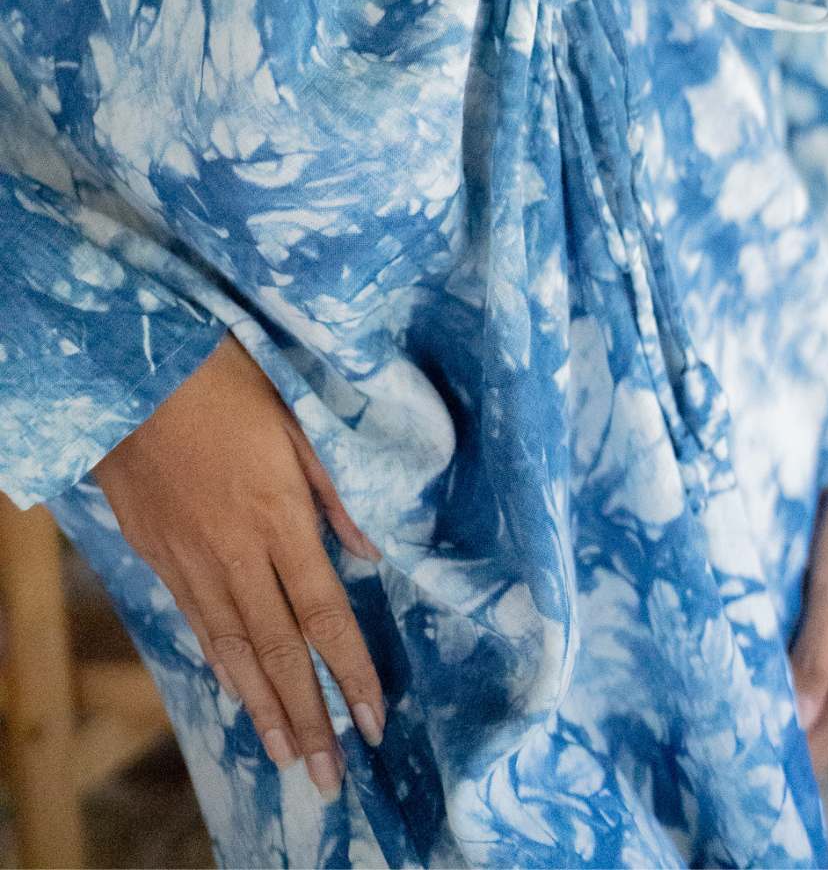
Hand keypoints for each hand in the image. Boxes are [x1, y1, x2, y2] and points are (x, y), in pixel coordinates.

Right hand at [92, 330, 385, 802]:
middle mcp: (236, 552)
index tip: (373, 721)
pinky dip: (220, 666)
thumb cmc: (226, 381)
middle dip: (307, 717)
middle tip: (328, 776)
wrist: (132, 372)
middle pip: (278, 651)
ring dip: (262, 709)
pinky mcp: (157, 554)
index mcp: (279, 518)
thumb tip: (371, 550)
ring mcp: (191, 559)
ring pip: (232, 650)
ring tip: (286, 754)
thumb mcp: (298, 418)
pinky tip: (235, 690)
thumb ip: (336, 491)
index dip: (350, 672)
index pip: (324, 615)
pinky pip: (196, 623)